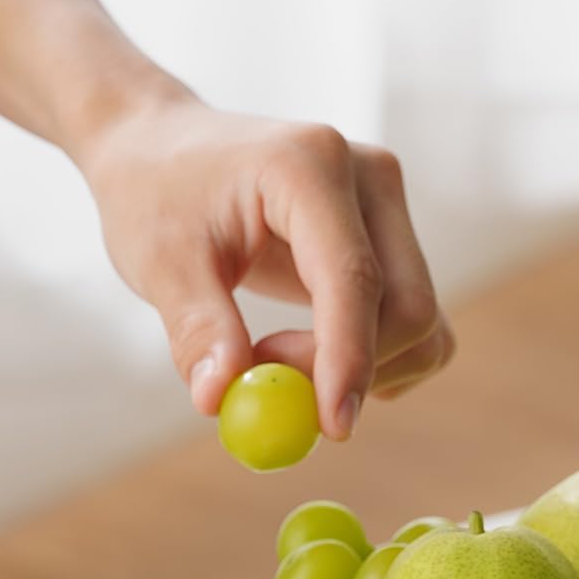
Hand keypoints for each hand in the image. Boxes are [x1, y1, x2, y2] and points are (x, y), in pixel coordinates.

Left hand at [77, 85, 453, 438]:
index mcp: (308, 164)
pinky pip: (421, 326)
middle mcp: (369, 177)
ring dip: (365, 370)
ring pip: (422, 324)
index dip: (349, 360)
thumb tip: (221, 400)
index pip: (355, 278)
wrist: (166, 151)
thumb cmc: (156, 196)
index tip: (331, 427)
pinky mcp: (396, 239)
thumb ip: (197, 330)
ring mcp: (390, 207)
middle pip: (408, 306)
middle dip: (351, 368)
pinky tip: (318, 356)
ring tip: (276, 356)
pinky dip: (381, 362)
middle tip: (271, 387)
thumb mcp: (159, 261)